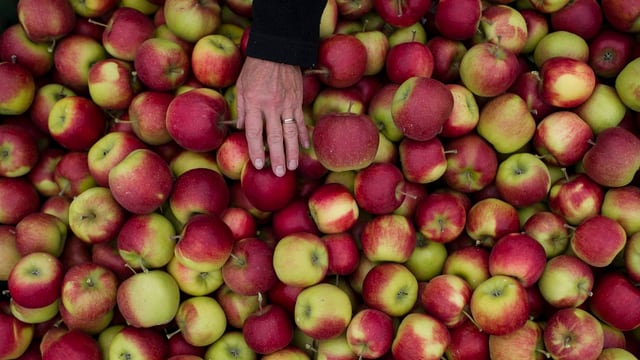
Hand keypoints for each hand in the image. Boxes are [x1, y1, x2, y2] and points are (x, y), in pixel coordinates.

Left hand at [236, 56, 309, 176]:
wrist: (277, 50)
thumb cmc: (256, 68)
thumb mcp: (242, 85)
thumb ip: (242, 108)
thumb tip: (243, 128)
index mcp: (254, 103)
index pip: (255, 132)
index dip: (256, 150)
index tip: (259, 164)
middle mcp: (271, 106)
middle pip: (275, 137)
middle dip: (277, 157)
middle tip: (278, 173)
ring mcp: (286, 104)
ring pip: (290, 133)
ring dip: (292, 151)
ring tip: (292, 166)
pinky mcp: (297, 101)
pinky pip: (300, 121)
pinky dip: (302, 135)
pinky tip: (304, 147)